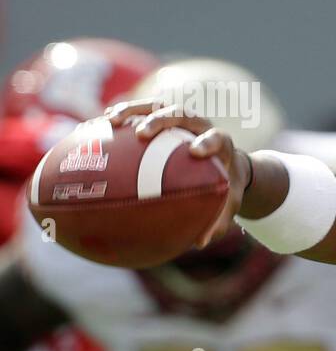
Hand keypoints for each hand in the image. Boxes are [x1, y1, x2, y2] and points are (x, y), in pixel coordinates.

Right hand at [104, 99, 250, 247]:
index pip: (217, 138)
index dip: (208, 142)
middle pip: (182, 114)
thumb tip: (200, 244)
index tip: (195, 152)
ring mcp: (178, 119)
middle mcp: (199, 125)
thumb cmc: (225, 187)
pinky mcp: (160, 117)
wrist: (225, 163)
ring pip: (155, 106)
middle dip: (162, 120)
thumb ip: (217, 222)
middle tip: (144, 132)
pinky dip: (118, 117)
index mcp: (221, 144)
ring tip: (110, 121)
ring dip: (133, 111)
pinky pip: (137, 113)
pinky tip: (95, 127)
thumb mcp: (226, 205)